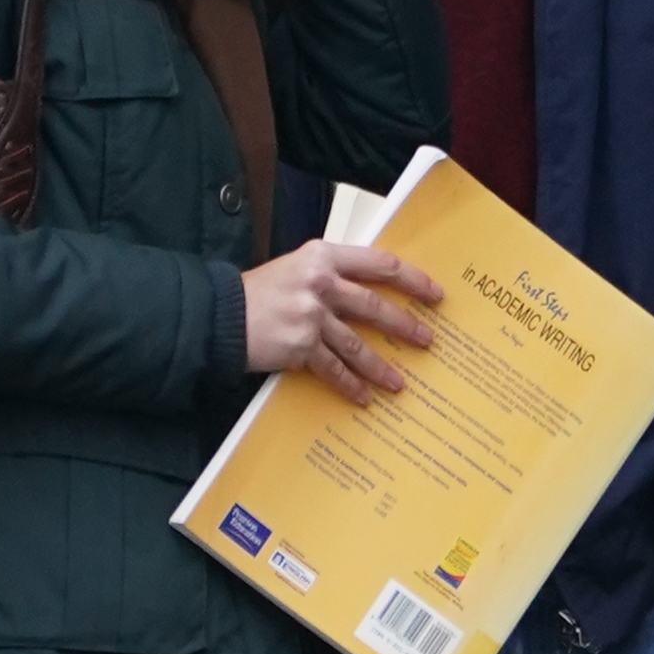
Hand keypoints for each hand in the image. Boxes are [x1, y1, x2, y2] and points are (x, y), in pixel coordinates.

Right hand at [243, 240, 443, 403]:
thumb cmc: (260, 290)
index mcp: (323, 256)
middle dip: (405, 324)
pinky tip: (364, 397)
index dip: (412, 279)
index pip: (379, 264)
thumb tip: (371, 290)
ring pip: (358, 344)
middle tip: (428, 339)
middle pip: (375, 305)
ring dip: (381, 366)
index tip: (434, 293)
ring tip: (400, 382)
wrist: (220, 314)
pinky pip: (334, 369)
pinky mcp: (300, 347)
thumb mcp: (297, 267)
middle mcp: (320, 283)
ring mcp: (311, 316)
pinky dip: (351, 385)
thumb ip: (332, 274)